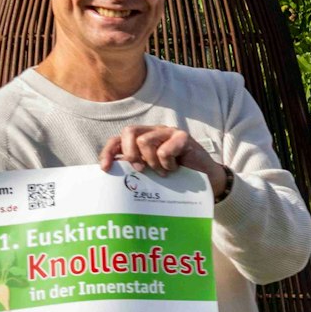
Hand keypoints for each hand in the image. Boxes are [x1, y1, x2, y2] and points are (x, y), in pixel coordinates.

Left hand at [101, 125, 225, 194]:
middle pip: (129, 132)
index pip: (118, 139)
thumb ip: (135, 167)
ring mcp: (168, 132)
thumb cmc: (176, 176)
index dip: (109, 152)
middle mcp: (153, 132)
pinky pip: (165, 150)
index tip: (105, 168)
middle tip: (141, 169)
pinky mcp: (183, 137)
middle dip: (130, 153)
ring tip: (162, 172)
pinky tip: (175, 169)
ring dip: (152, 162)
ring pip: (145, 141)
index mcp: (141, 139)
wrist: (205, 179)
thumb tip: (113, 170)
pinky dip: (167, 163)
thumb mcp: (151, 172)